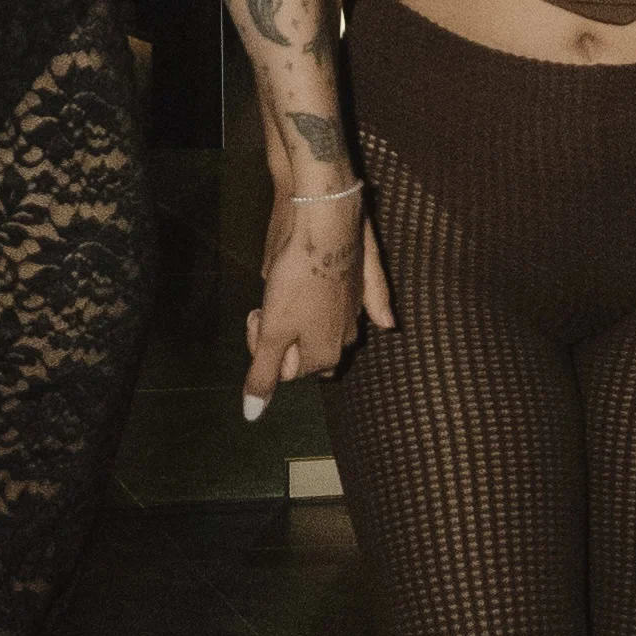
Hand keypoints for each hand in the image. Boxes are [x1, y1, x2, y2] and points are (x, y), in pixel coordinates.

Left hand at [241, 182, 390, 417]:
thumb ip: (264, 373)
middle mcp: (346, 335)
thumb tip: (252, 415)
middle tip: (267, 305)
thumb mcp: (272, 329)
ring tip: (287, 288)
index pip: (286, 371)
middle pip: (308, 351)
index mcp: (326, 352)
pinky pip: (367, 302)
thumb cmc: (297, 276)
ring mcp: (358, 308)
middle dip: (283, 336)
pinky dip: (371, 310)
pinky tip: (382, 321)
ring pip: (328, 327)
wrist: (323, 219)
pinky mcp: (363, 280)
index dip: (263, 347)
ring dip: (305, 315)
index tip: (256, 316)